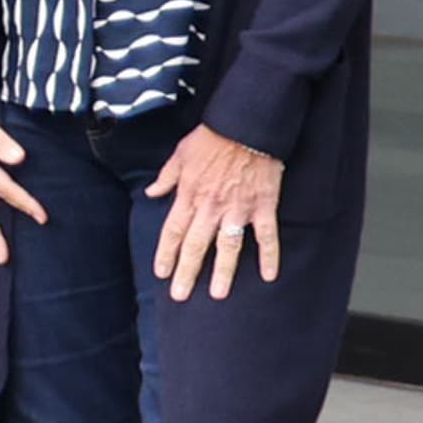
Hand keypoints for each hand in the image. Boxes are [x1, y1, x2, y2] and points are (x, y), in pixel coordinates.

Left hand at [149, 126, 284, 300]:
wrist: (246, 127)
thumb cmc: (211, 139)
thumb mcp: (180, 155)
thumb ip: (166, 177)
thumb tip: (153, 193)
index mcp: (189, 195)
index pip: (172, 231)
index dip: (166, 253)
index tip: (162, 273)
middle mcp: (211, 207)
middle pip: (195, 245)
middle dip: (187, 272)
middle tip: (180, 295)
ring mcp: (238, 209)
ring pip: (228, 246)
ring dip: (223, 272)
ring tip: (218, 294)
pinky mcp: (263, 206)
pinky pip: (267, 236)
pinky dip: (270, 256)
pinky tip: (269, 276)